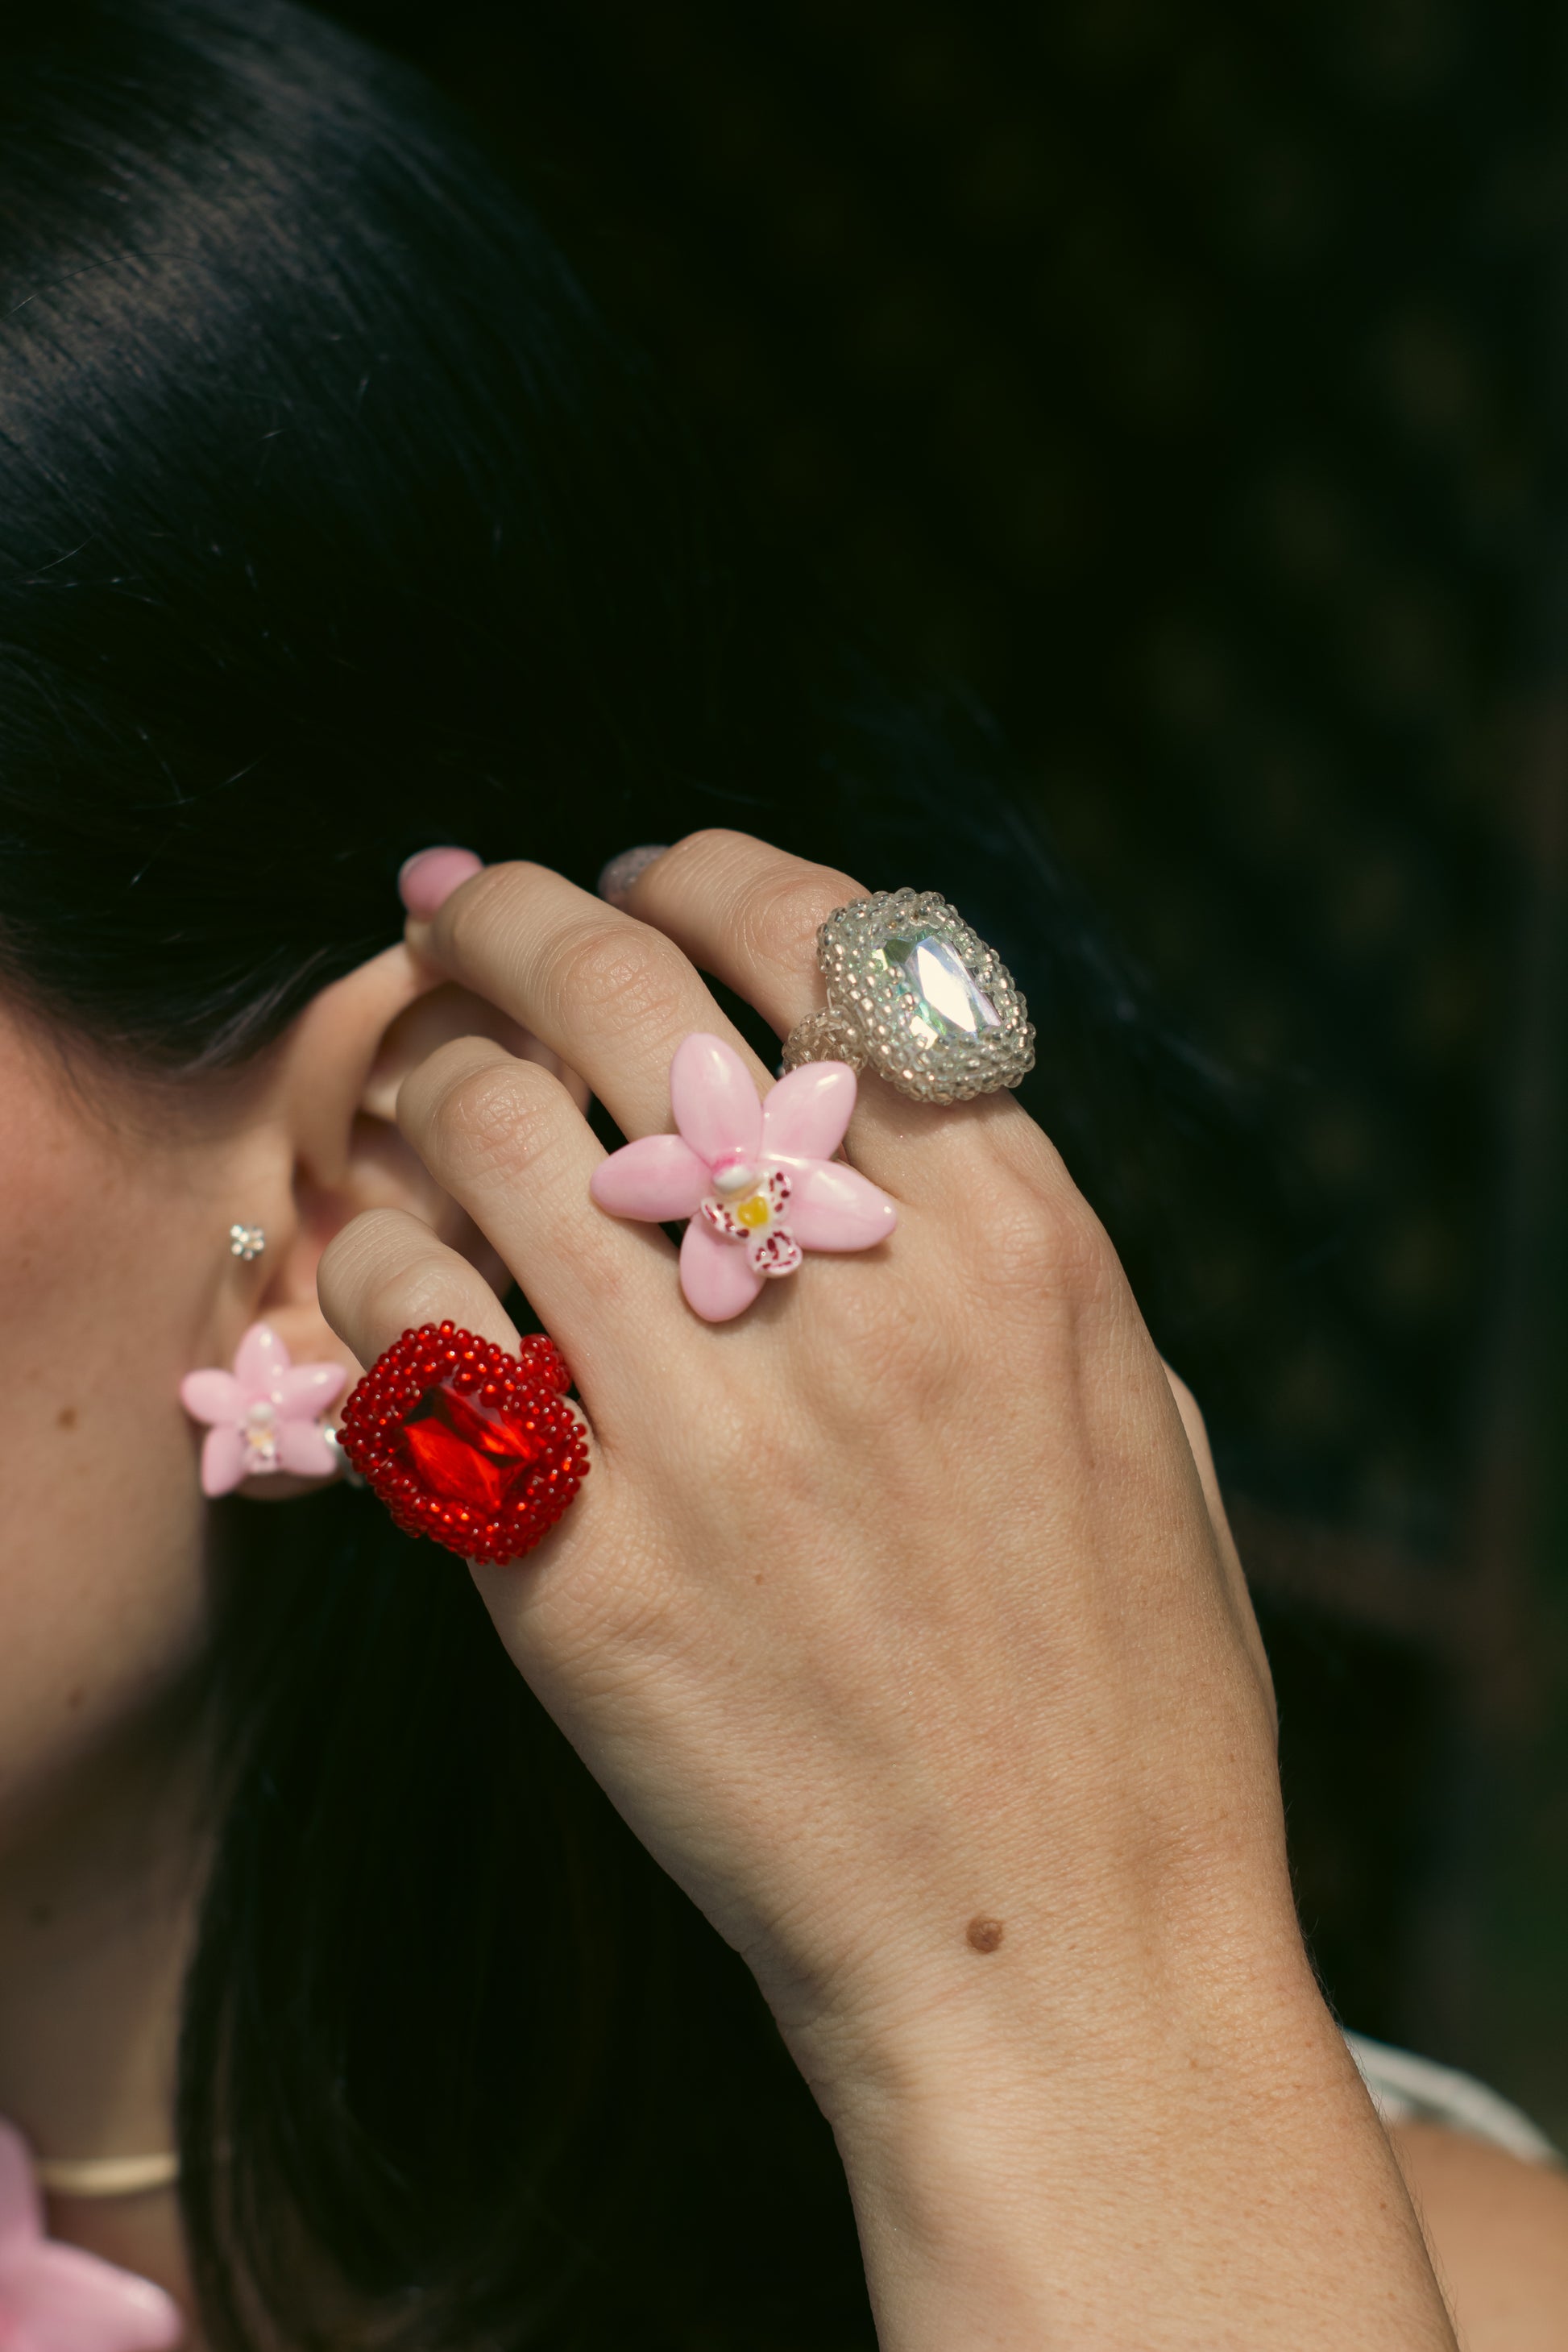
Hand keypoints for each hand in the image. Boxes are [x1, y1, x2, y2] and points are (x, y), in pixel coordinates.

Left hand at [319, 830, 1454, 2348]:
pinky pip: (416, 1323)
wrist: (1057, 1948)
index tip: (641, 876)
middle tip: (461, 907)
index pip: (828, 938)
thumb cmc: (1128, 1688)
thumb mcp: (1141, 1413)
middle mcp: (866, 1286)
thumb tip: (873, 1123)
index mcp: (1023, 1228)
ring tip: (412, 1079)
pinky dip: (383, 1257)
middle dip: (514, 909)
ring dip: (427, 1068)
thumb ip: (1011, 1244)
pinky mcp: (578, 1561)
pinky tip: (396, 1262)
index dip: (704, 871)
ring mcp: (711, 1422)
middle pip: (626, 982)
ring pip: (488, 1123)